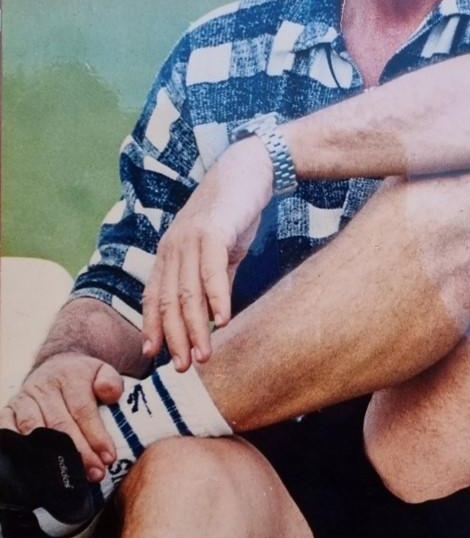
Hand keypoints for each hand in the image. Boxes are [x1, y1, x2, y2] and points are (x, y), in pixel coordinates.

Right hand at [0, 353, 123, 481]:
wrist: (55, 368)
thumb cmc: (83, 378)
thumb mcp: (102, 372)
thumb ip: (111, 382)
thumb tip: (110, 393)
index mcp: (69, 376)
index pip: (82, 409)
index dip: (96, 435)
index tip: (109, 458)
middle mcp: (43, 387)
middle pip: (59, 425)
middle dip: (79, 453)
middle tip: (96, 474)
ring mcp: (23, 400)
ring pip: (35, 432)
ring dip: (54, 458)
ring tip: (72, 477)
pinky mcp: (7, 412)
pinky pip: (9, 434)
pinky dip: (23, 453)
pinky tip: (39, 471)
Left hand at [141, 135, 273, 370]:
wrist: (249, 169)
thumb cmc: (234, 212)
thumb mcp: (220, 252)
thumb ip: (212, 282)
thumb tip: (212, 317)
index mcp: (169, 252)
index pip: (154, 296)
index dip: (152, 326)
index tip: (155, 355)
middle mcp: (172, 246)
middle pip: (169, 301)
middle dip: (175, 338)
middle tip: (184, 367)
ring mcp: (190, 238)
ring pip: (187, 292)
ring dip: (195, 328)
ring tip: (204, 355)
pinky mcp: (212, 231)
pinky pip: (210, 272)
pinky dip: (216, 299)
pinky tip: (222, 321)